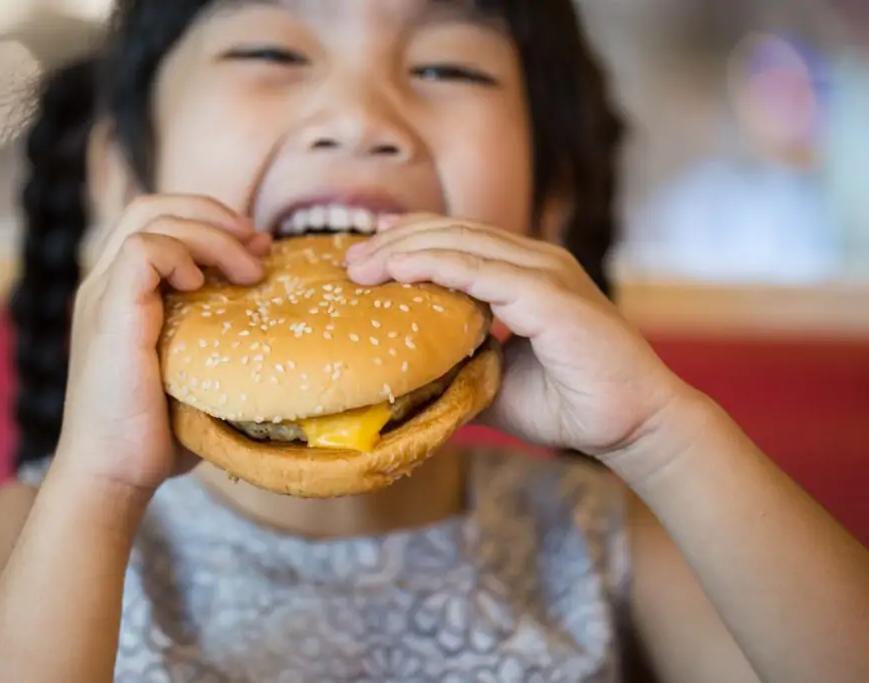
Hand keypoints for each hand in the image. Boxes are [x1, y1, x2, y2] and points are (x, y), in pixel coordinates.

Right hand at [55, 195, 271, 492]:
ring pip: (150, 216)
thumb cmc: (158, 435)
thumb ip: (219, 337)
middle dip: (214, 213)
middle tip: (258, 245)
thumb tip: (276, 320)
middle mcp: (106, 285)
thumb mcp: (197, 372)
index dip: (210, 222)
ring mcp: (103, 296)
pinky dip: (180, 254)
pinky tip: (203, 286)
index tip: (256, 250)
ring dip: (210, 232)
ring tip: (249, 270)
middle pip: (153, 205)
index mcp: (123, 294)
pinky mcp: (110, 313)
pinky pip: (140, 250)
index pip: (159, 222)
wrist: (113, 475)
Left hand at [345, 214, 688, 463]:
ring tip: (358, 266)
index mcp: (524, 274)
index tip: (361, 261)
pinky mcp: (549, 293)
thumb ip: (458, 367)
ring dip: (402, 250)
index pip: (455, 241)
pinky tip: (397, 271)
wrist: (632, 425)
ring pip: (459, 242)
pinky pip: (479, 269)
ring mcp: (544, 272)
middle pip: (450, 232)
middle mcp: (534, 261)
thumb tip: (408, 377)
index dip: (406, 243)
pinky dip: (435, 265)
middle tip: (347, 261)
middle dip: (393, 241)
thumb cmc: (570, 405)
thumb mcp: (495, 383)